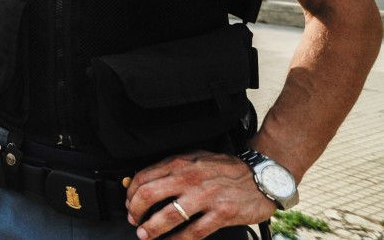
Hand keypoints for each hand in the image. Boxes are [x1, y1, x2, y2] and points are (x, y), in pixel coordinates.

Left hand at [125, 152, 276, 238]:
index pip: (144, 177)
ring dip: (152, 228)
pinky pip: (193, 231)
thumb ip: (173, 167)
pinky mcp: (221, 214)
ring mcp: (206, 197)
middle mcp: (189, 178)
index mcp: (180, 163)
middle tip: (134, 221)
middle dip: (136, 211)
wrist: (262, 176)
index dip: (131, 194)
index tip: (129, 204)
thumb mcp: (196, 158)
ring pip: (169, 215)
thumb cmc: (226, 168)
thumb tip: (146, 180)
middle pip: (149, 194)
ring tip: (145, 235)